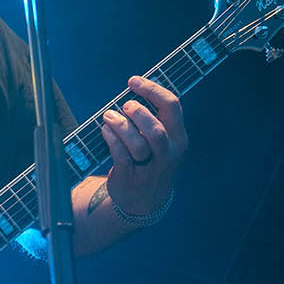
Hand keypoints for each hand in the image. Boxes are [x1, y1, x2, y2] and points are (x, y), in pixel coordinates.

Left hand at [100, 74, 186, 214]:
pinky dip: (111, 140)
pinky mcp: (131, 179)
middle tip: (124, 106)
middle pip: (156, 130)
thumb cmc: (150, 161)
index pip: (172, 106)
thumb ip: (154, 118)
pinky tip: (105, 131)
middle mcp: (168, 154)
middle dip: (137, 112)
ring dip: (121, 127)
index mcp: (178, 138)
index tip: (133, 81)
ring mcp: (150, 169)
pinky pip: (121, 157)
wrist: (144, 201)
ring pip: (138, 145)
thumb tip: (133, 90)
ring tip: (108, 117)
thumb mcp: (161, 142)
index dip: (152, 89)